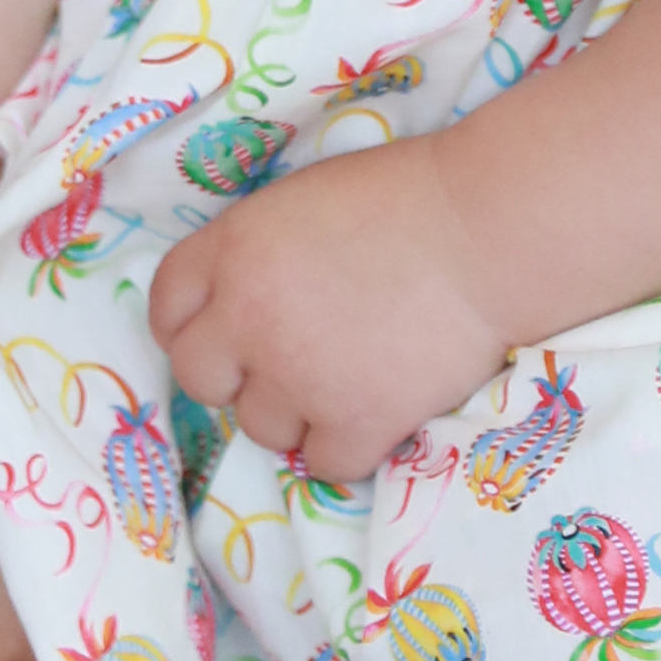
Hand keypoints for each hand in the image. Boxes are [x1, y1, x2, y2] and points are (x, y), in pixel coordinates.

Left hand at [150, 133, 512, 483]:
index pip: (168, 305)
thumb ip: (260, 250)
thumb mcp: (308, 198)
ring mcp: (300, 377)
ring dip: (296, 412)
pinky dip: (350, 445)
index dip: (192, 324)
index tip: (224, 333)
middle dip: (237, 375)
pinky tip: (379, 411)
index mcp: (235, 249)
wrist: (492, 230)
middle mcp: (249, 318)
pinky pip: (323, 464)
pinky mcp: (356, 422)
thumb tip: (243, 294)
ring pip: (260, 428)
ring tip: (351, 377)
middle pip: (200, 377)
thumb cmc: (412, 196)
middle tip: (289, 361)